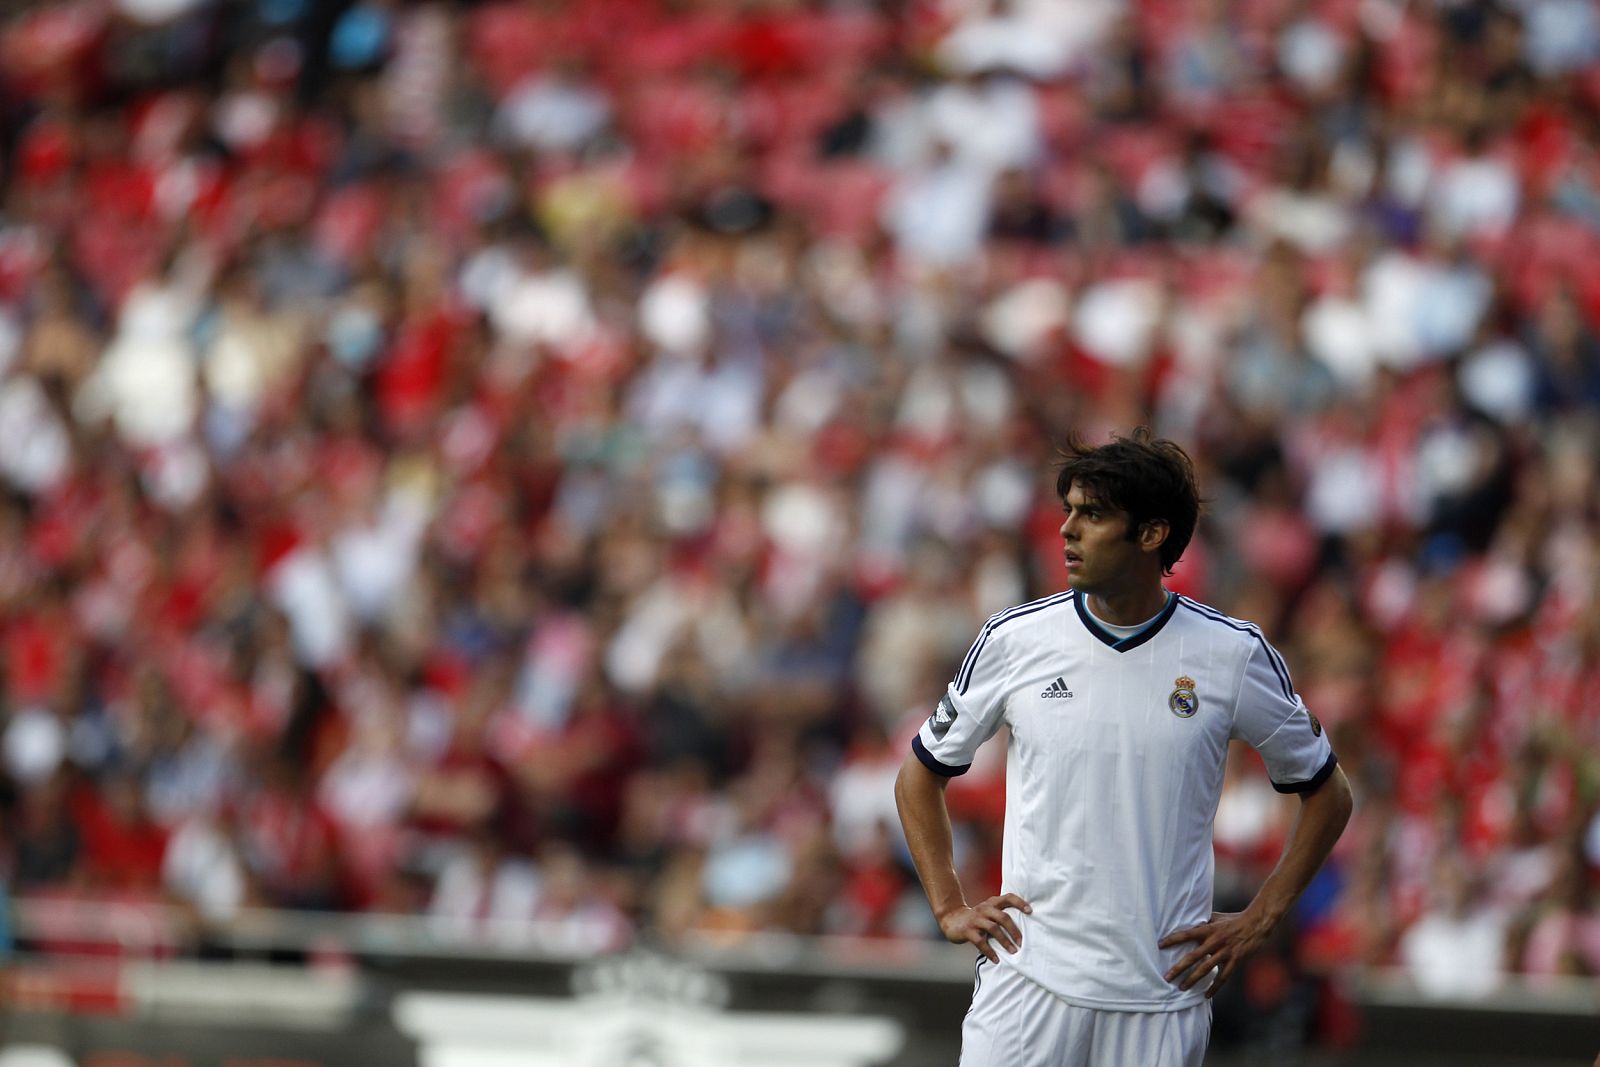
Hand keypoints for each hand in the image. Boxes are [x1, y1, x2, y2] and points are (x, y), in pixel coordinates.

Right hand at [938, 894, 1031, 963]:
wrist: (951, 919)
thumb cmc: (976, 918)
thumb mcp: (988, 911)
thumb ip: (1001, 914)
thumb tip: (1025, 928)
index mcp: (992, 903)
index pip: (1008, 898)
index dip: (1019, 903)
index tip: (1030, 911)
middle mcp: (984, 909)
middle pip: (1003, 917)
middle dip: (1014, 930)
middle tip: (1022, 943)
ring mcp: (975, 919)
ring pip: (993, 929)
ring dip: (1004, 941)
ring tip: (1013, 952)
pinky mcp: (967, 930)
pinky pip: (980, 942)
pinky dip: (989, 952)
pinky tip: (996, 960)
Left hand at [1159, 909, 1273, 997]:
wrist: (1256, 924)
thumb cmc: (1233, 919)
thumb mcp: (1216, 918)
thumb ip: (1203, 923)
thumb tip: (1188, 923)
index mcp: (1208, 930)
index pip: (1186, 934)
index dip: (1173, 939)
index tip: (1160, 945)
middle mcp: (1215, 942)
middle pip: (1193, 957)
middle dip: (1179, 968)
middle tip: (1167, 977)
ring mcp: (1225, 953)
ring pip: (1206, 969)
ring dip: (1193, 980)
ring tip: (1181, 988)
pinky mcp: (1235, 961)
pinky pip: (1223, 978)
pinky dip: (1214, 987)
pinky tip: (1206, 996)